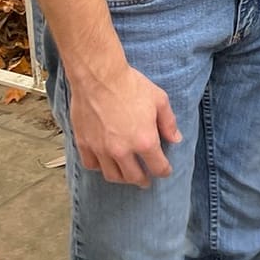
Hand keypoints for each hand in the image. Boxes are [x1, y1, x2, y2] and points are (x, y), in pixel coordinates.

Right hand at [66, 63, 180, 186]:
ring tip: (127, 176)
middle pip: (134, 177)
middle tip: (146, 180)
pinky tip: (105, 164)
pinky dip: (100, 168)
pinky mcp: (84, 144)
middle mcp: (122, 151)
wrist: (99, 78)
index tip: (165, 171)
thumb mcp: (159, 100)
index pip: (157, 166)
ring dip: (122, 179)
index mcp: (144, 141)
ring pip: (112, 175)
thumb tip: (175, 139)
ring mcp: (101, 149)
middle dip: (143, 180)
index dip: (164, 171)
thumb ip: (169, 123)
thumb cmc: (131, 86)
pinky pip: (92, 165)